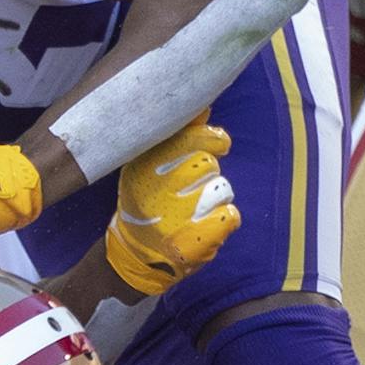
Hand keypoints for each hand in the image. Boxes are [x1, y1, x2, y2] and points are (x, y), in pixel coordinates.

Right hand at [105, 116, 240, 296]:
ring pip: (222, 190)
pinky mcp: (194, 242)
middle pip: (207, 164)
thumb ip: (176, 138)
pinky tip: (208, 224)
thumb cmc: (146, 204)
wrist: (134, 257)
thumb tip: (202, 107)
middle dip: (209, 174)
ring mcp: (175, 219)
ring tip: (197, 209)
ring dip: (217, 198)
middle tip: (195, 187)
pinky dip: (225, 219)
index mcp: (143, 170)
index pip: (190, 140)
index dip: (211, 139)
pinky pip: (230, 216)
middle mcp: (155, 192)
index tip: (219, 144)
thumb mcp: (147, 168)